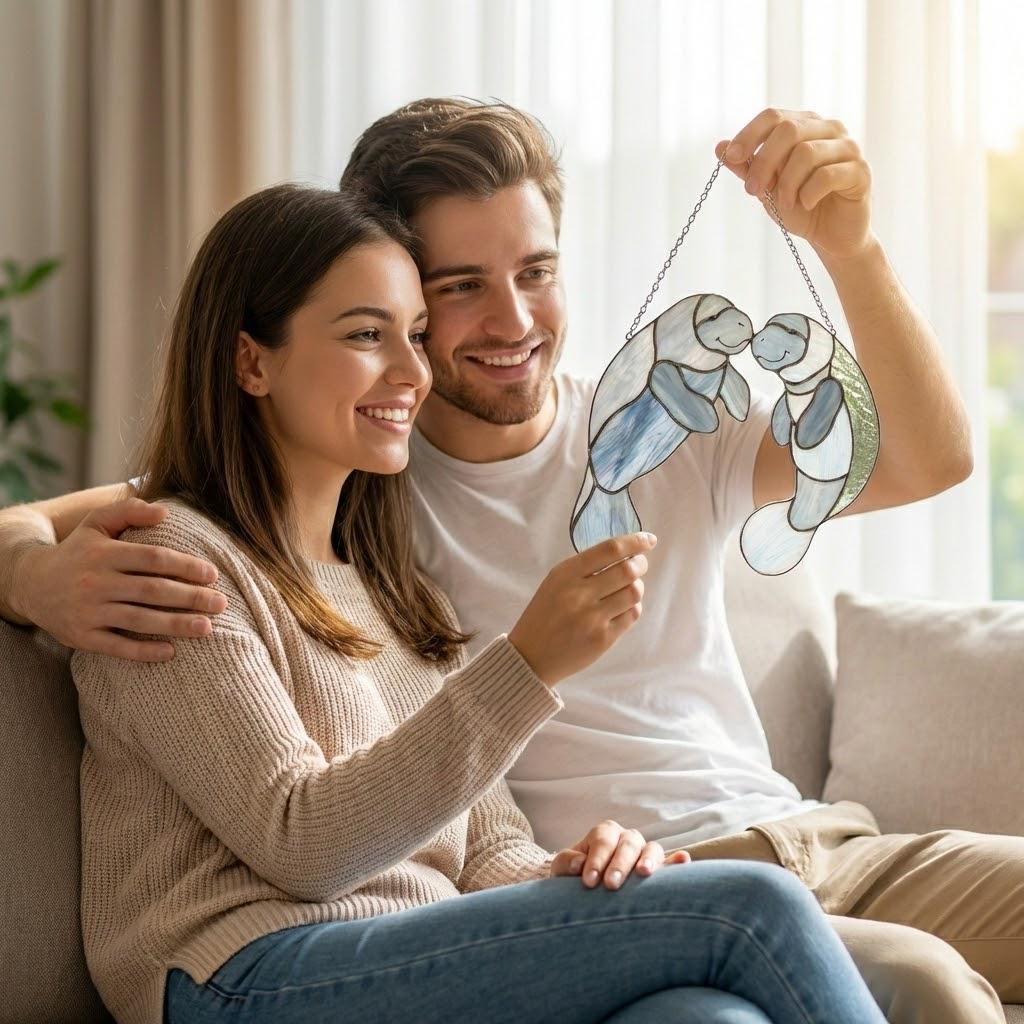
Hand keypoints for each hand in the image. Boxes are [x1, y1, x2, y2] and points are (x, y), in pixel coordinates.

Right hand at [12, 497, 225, 660]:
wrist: (30, 583)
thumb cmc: (78, 550)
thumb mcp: (97, 522)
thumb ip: (129, 510)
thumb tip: (166, 511)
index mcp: (104, 553)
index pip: (153, 559)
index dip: (186, 566)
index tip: (213, 575)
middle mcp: (96, 582)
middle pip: (152, 591)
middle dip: (191, 597)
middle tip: (222, 603)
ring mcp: (88, 611)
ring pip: (139, 620)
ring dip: (176, 625)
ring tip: (207, 627)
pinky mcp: (82, 636)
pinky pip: (117, 647)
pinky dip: (144, 652)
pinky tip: (171, 652)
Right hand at [508, 532, 655, 686]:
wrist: (531, 656)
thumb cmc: (545, 614)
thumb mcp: (555, 582)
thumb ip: (585, 568)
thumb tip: (626, 554)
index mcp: (566, 574)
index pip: (609, 550)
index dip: (635, 542)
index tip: (649, 540)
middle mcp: (579, 594)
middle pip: (627, 570)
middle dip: (640, 564)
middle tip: (639, 565)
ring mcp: (592, 618)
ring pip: (634, 592)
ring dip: (637, 586)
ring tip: (629, 587)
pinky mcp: (603, 639)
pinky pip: (632, 615)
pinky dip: (633, 607)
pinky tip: (623, 607)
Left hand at [550, 820, 690, 889]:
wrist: (588, 888)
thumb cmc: (574, 875)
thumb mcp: (562, 867)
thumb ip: (566, 861)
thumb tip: (580, 863)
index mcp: (605, 832)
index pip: (603, 840)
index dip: (596, 859)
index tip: (589, 882)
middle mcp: (627, 838)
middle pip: (628, 844)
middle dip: (620, 863)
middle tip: (611, 885)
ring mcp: (645, 853)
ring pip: (652, 849)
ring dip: (649, 860)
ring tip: (644, 873)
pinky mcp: (659, 870)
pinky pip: (670, 864)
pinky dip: (676, 862)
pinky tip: (684, 861)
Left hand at [715, 108, 873, 260]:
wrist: (830, 236)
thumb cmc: (799, 207)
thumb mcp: (767, 187)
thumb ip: (747, 167)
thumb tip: (719, 147)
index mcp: (805, 126)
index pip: (774, 116)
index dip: (749, 134)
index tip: (731, 158)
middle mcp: (829, 129)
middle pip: (788, 130)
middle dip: (764, 162)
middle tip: (752, 190)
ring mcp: (848, 148)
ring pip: (806, 153)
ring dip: (786, 184)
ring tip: (783, 203)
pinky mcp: (860, 171)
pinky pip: (826, 175)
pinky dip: (808, 194)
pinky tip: (806, 205)